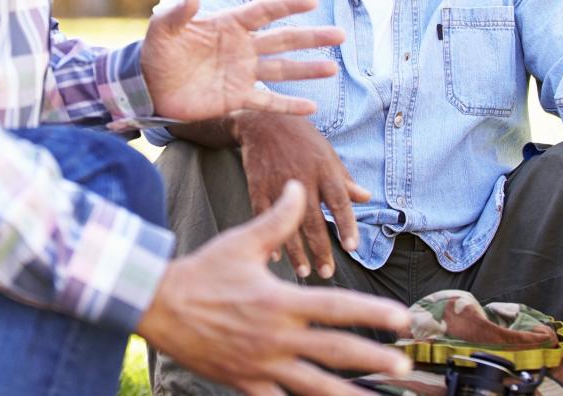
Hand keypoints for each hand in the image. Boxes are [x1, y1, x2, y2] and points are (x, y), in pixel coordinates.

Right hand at [137, 181, 411, 395]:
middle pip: (335, 351)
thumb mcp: (242, 241)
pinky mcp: (244, 383)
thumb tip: (299, 187)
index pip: (338, 307)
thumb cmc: (203, 271)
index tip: (403, 318)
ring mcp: (261, 364)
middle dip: (374, 358)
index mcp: (280, 301)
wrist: (157, 304)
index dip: (373, 313)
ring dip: (349, 395)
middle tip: (404, 364)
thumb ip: (278, 219)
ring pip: (314, 386)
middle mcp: (275, 336)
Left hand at [142, 0, 345, 119]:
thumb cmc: (156, 52)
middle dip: (311, 37)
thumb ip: (178, 13)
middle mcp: (242, 48)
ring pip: (282, 70)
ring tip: (332, 67)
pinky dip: (289, 105)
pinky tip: (312, 108)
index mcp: (228, 25)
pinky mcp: (236, 98)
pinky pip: (268, 101)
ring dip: (307, 69)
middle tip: (339, 34)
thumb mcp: (162, 29)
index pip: (264, 12)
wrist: (148, 86)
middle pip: (283, 39)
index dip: (287, 6)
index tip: (312, 1)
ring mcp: (242, 73)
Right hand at [235, 111, 369, 279]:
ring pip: (288, 223)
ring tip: (305, 272)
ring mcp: (278, 183)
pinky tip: (275, 258)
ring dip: (297, 251)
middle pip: (314, 219)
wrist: (265, 120)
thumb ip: (345, 180)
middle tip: (327, 272)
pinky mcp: (257, 186)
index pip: (340, 201)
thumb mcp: (328, 154)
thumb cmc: (303, 139)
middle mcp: (303, 178)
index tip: (352, 247)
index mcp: (325, 170)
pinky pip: (264, 216)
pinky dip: (270, 236)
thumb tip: (367, 197)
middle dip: (321, 249)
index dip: (346, 224)